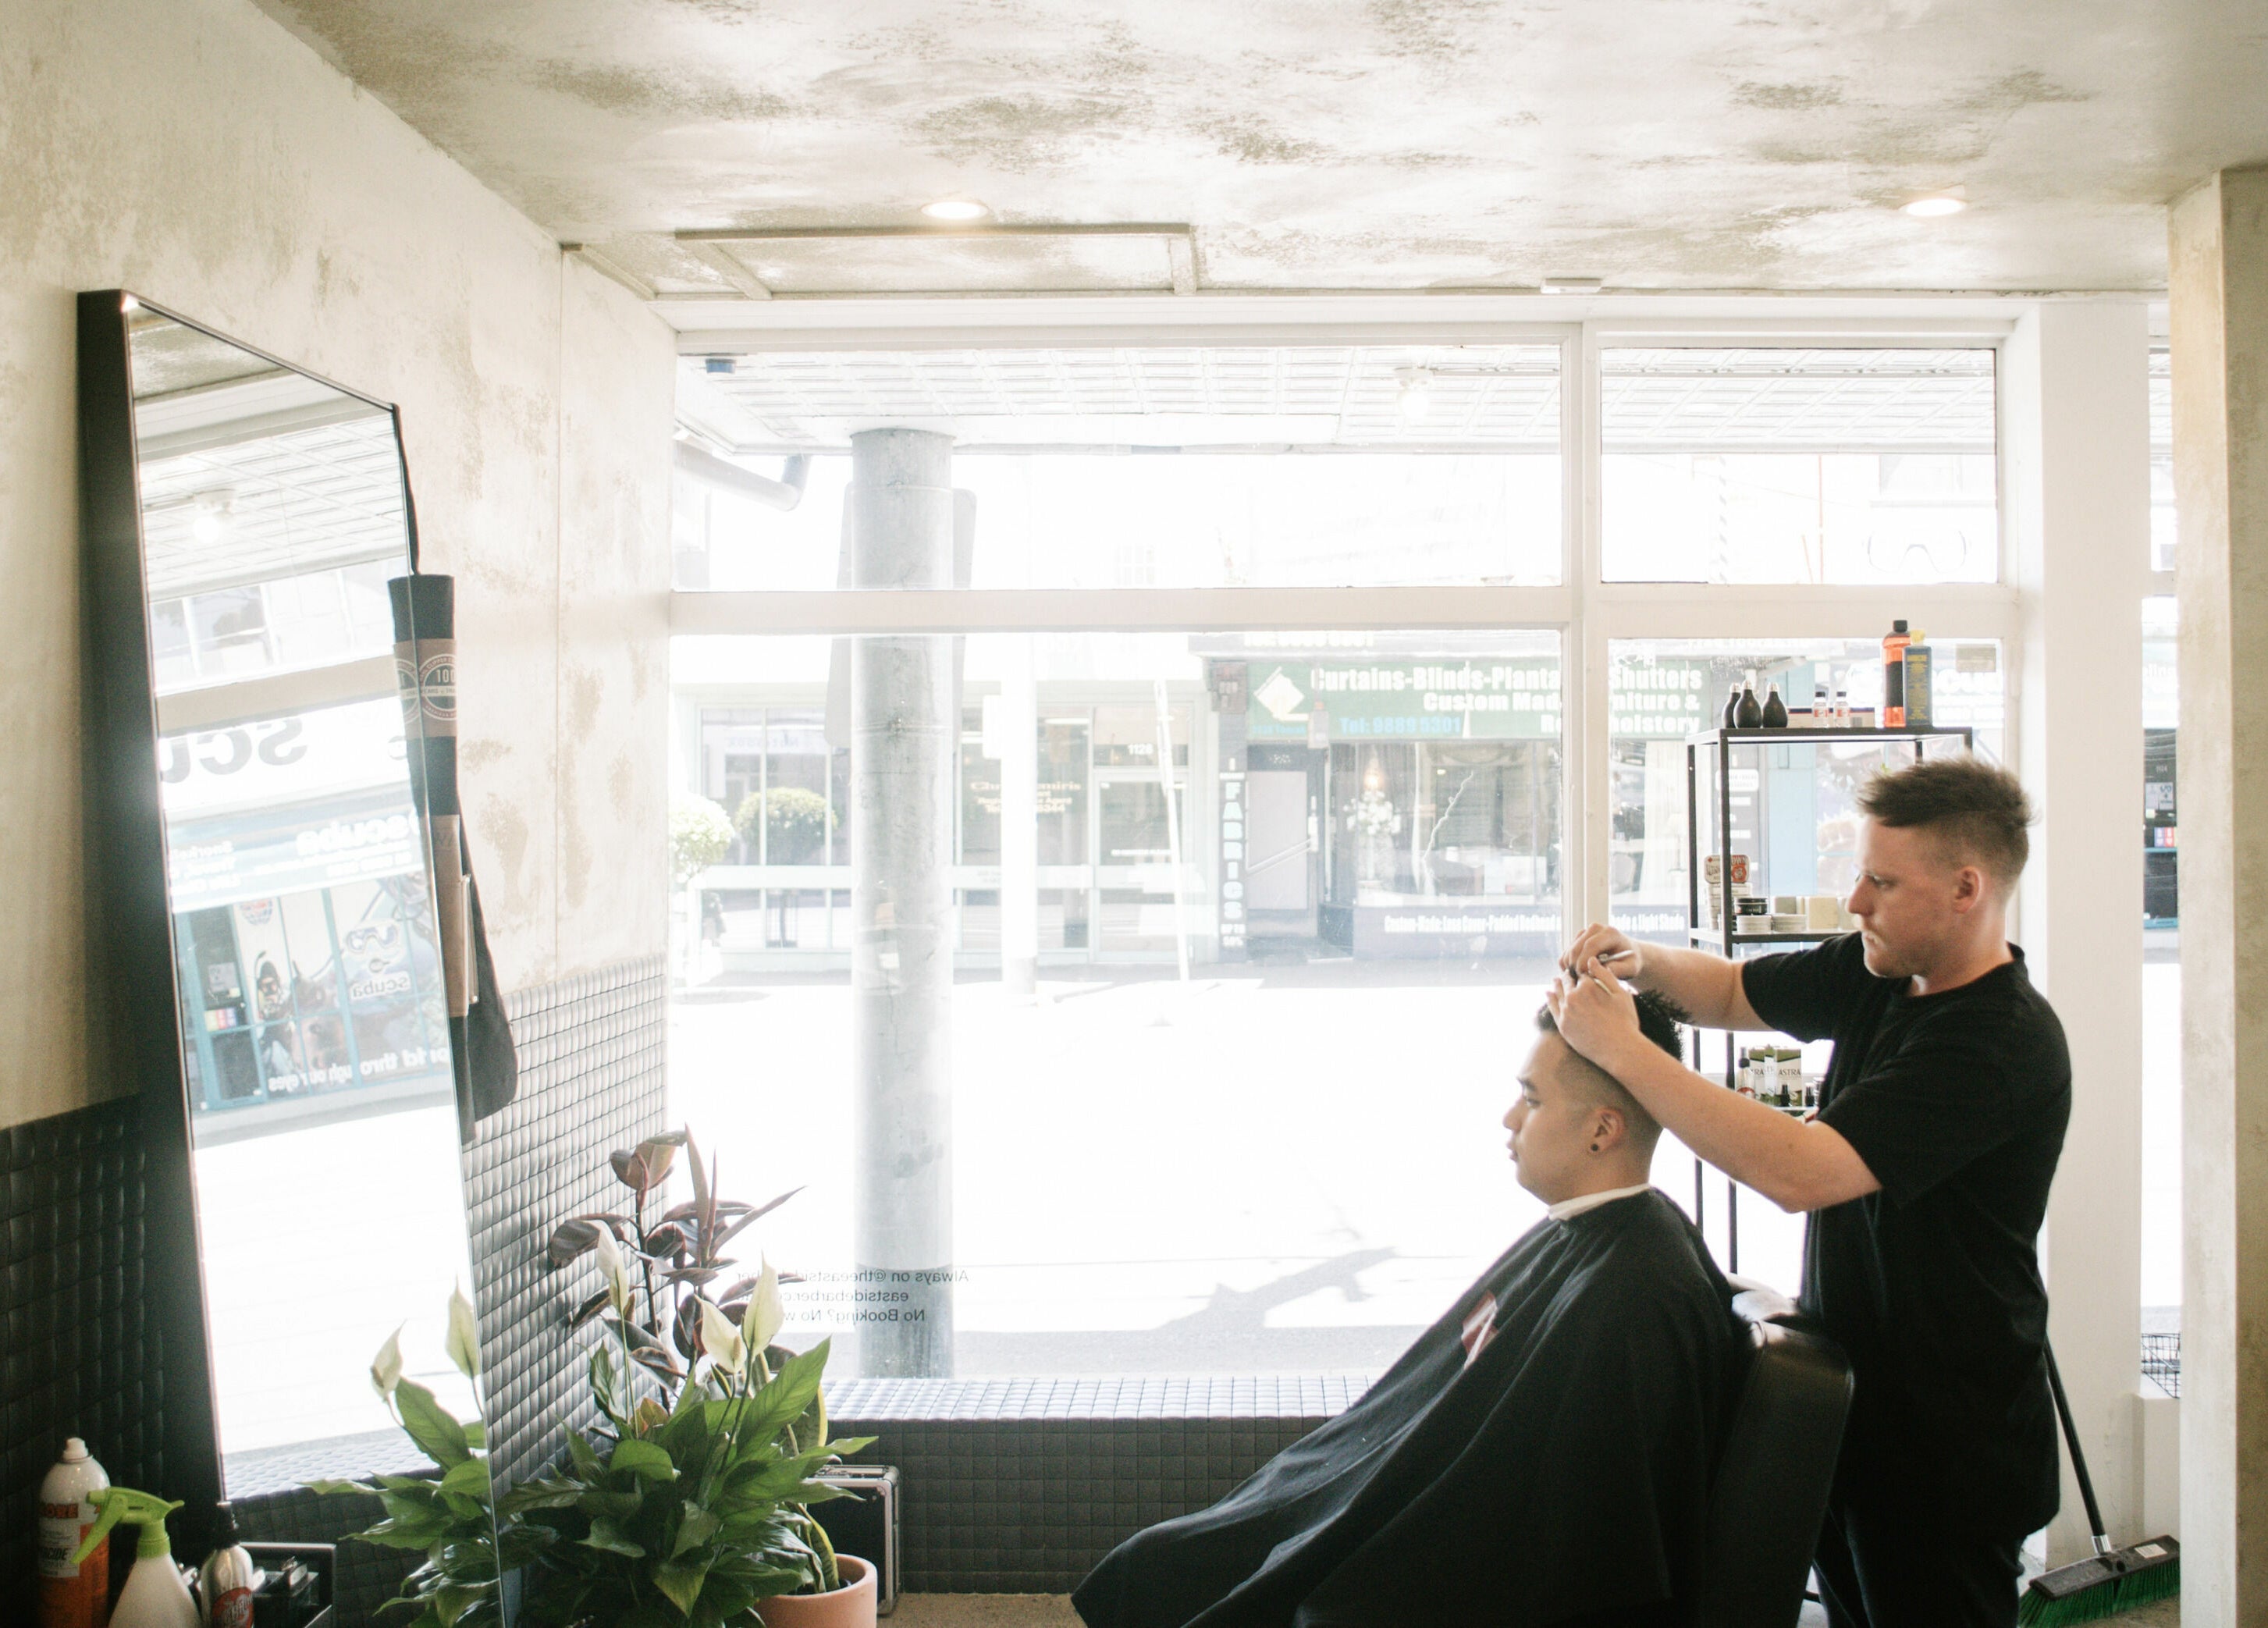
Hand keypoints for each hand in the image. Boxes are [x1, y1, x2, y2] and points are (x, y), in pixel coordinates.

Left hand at [1547, 957, 1643, 1072]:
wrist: (1619, 1050)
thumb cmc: (1625, 1021)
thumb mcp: (1621, 994)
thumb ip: (1605, 975)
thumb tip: (1591, 959)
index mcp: (1588, 986)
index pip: (1581, 974)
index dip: (1582, 972)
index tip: (1581, 970)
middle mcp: (1574, 997)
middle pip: (1567, 982)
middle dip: (1567, 977)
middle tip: (1566, 973)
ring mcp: (1566, 1012)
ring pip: (1558, 993)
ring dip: (1557, 985)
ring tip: (1555, 980)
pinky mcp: (1563, 1026)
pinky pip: (1553, 1008)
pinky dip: (1550, 999)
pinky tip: (1548, 994)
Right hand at [1561, 923, 1641, 982]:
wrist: (1628, 954)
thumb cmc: (1630, 962)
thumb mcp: (1631, 968)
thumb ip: (1619, 969)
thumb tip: (1603, 970)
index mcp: (1610, 933)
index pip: (1590, 945)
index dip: (1584, 961)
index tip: (1584, 976)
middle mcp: (1595, 929)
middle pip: (1576, 948)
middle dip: (1575, 967)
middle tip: (1581, 982)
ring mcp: (1585, 933)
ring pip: (1568, 952)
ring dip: (1570, 968)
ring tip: (1582, 980)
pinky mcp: (1577, 940)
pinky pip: (1565, 955)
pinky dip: (1567, 967)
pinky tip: (1578, 975)